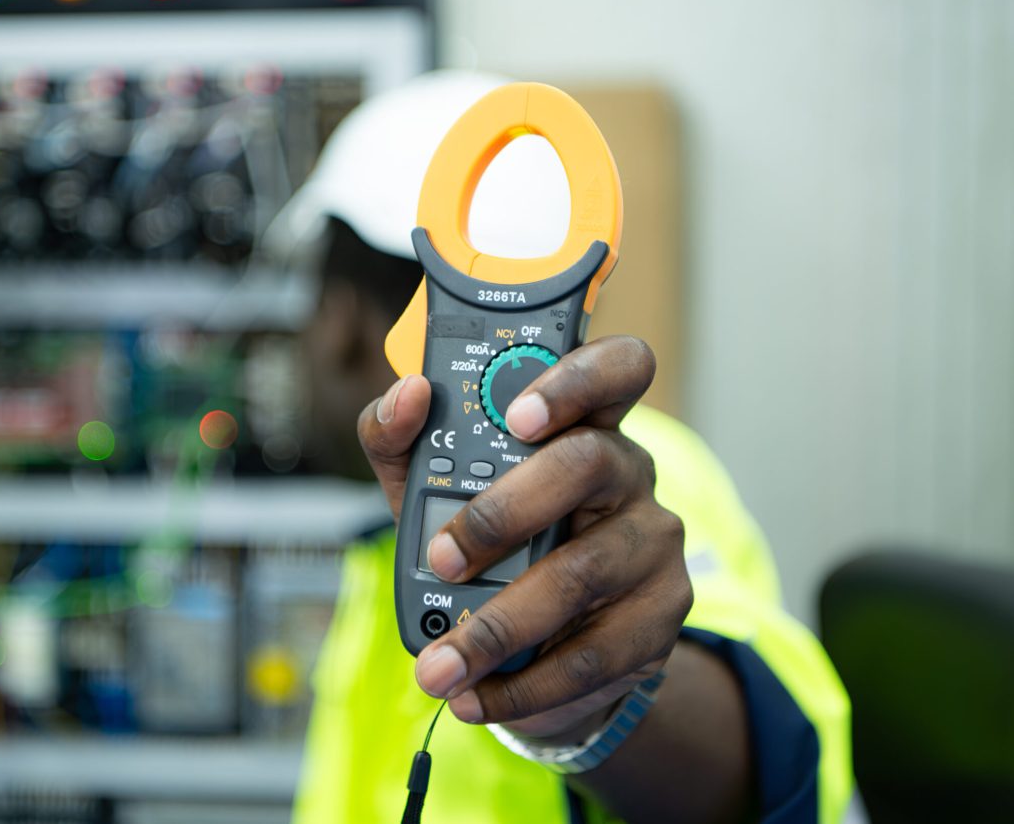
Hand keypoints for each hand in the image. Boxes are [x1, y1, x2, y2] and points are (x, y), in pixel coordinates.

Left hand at [358, 336, 691, 743]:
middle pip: (585, 465)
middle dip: (503, 513)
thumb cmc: (486, 540)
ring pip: (583, 573)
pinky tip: (479, 695)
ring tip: (440, 664)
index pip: (615, 367)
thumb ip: (402, 436)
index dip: (573, 381)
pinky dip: (527, 685)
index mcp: (582, 421)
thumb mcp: (430, 483)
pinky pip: (595, 653)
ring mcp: (652, 543)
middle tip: (441, 557)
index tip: (517, 416)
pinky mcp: (660, 615)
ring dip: (499, 626)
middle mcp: (627, 470)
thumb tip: (405, 397)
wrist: (542, 638)